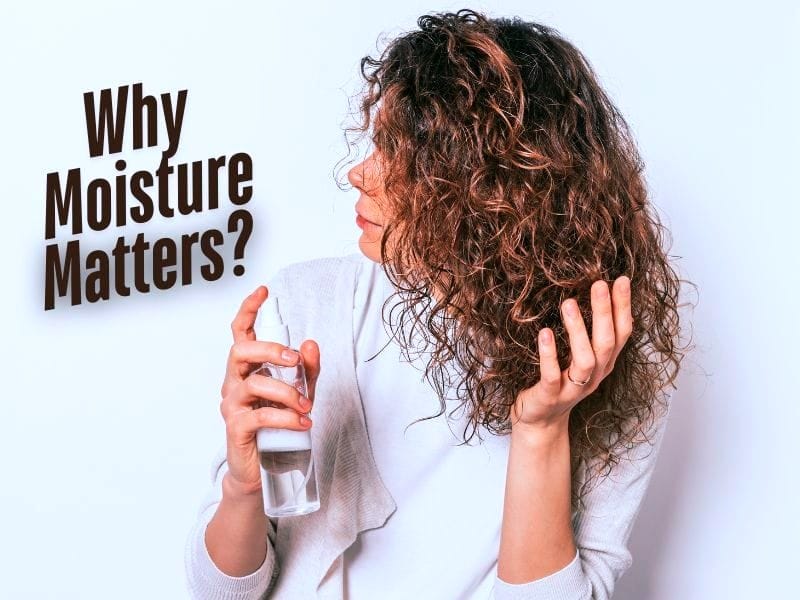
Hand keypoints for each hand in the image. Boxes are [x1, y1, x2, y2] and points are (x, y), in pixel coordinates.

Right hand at [219, 285, 320, 495]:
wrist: (265, 469)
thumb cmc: (278, 424)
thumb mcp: (301, 392)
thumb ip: (307, 369)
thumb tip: (311, 344)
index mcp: (247, 368)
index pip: (241, 333)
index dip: (248, 310)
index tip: (262, 291)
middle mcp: (234, 382)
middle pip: (240, 351)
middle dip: (269, 350)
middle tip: (295, 360)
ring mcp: (232, 405)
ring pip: (253, 383)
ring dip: (286, 392)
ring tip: (307, 406)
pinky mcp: (236, 429)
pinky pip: (259, 415)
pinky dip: (285, 417)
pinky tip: (302, 423)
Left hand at [511, 276, 632, 431]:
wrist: (540, 422)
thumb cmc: (559, 381)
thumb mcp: (579, 357)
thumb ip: (587, 333)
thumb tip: (591, 295)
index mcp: (604, 363)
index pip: (621, 333)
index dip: (623, 307)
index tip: (621, 280)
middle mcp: (594, 376)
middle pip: (606, 343)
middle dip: (605, 312)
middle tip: (599, 284)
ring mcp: (573, 388)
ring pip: (585, 360)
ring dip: (578, 330)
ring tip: (569, 303)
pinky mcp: (550, 396)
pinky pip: (552, 375)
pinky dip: (549, 354)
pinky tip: (545, 333)